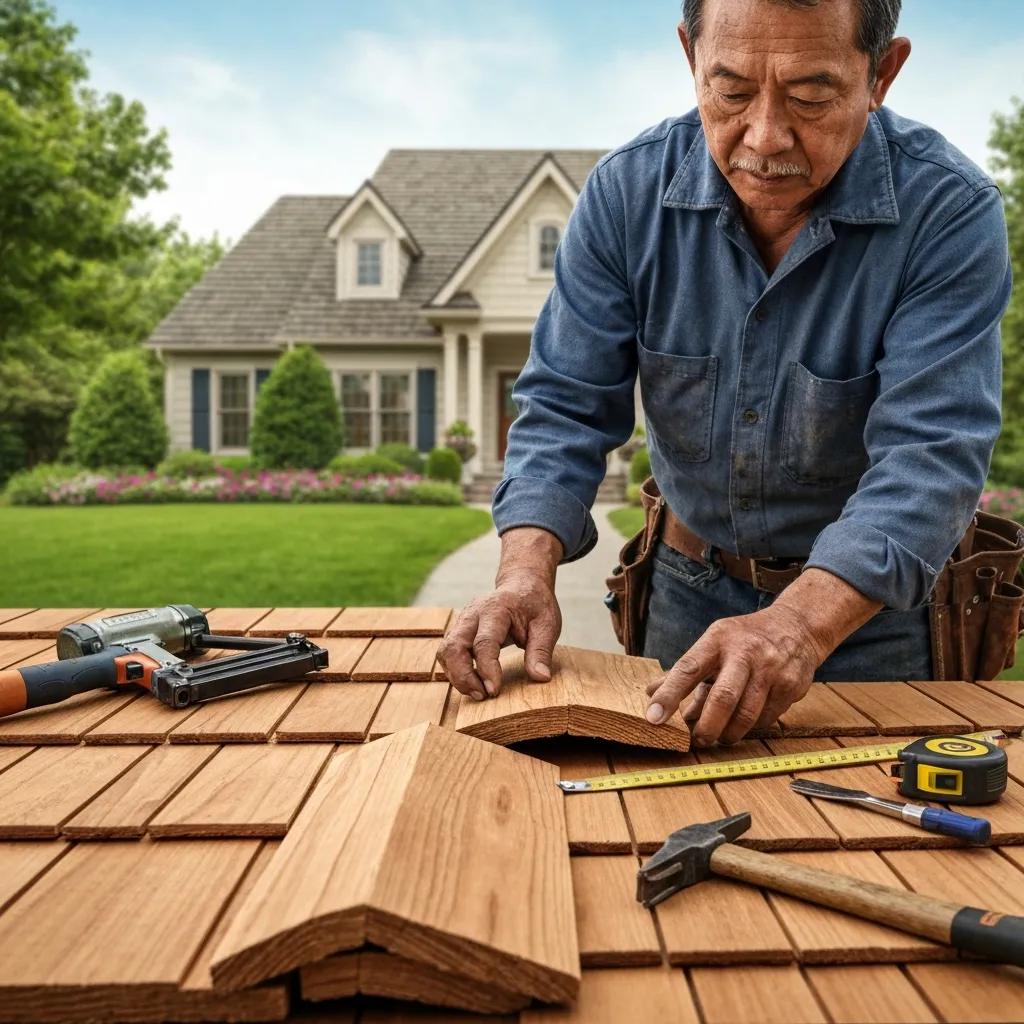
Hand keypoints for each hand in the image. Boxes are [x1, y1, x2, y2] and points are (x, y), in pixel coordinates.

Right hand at [437, 571, 561, 700]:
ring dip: (456, 676)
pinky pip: (447, 652)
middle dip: (463, 676)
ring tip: (477, 693)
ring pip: (445, 651)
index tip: (494, 690)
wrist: (521, 584)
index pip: (484, 642)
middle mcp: (473, 613)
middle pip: (454, 646)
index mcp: (496, 609)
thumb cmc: (535, 605)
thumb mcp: (547, 624)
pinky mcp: (459, 630)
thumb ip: (541, 651)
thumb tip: (541, 677)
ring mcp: (462, 620)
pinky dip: (454, 671)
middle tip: (482, 696)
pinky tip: (472, 682)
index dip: (486, 669)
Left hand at [644, 603, 826, 745]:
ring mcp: (771, 669)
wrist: (797, 626)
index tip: (653, 717)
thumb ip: (684, 670)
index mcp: (717, 640)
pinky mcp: (791, 685)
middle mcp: (744, 652)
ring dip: (730, 733)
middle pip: (723, 697)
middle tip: (698, 740)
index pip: (687, 669)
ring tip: (721, 737)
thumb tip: (651, 692)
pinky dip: (752, 727)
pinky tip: (746, 722)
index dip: (669, 695)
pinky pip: (767, 718)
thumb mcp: (713, 643)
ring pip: (747, 714)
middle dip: (707, 727)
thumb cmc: (744, 639)